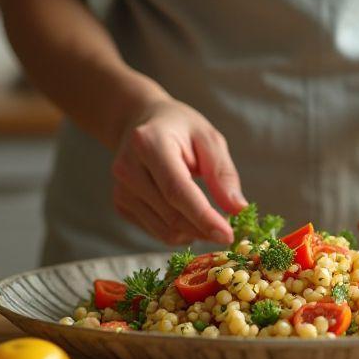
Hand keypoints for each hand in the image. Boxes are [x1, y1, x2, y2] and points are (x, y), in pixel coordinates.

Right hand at [111, 97, 246, 245]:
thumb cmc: (180, 129)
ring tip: (210, 219)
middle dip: (204, 229)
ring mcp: (121, 189)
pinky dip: (179, 231)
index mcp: (149, 143)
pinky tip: (188, 214)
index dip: (203, 217)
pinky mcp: (121, 204)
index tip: (228, 235)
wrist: (141, 123)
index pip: (176, 190)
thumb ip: (222, 173)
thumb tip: (238, 208)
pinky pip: (156, 231)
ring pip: (164, 230)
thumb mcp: (208, 139)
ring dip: (194, 233)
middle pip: (171, 214)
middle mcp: (128, 168)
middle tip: (228, 229)